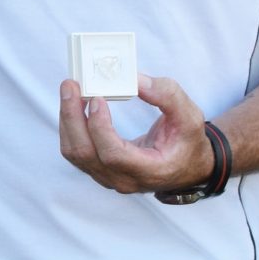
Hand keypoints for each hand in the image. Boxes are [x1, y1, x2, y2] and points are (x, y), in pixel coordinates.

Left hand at [57, 74, 212, 194]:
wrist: (186, 166)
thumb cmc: (187, 141)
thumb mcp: (190, 116)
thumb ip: (167, 96)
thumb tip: (134, 79)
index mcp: (150, 170)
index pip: (113, 155)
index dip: (100, 127)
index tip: (97, 98)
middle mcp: (124, 179)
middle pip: (85, 154)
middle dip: (72, 117)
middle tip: (70, 85)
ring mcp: (109, 178)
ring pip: (75, 153)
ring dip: (68, 120)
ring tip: (70, 90)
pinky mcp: (100, 169)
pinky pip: (77, 150)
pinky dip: (71, 126)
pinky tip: (75, 104)